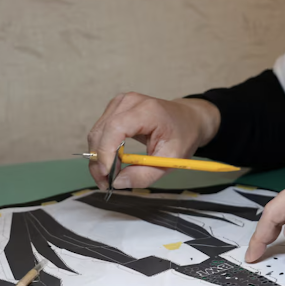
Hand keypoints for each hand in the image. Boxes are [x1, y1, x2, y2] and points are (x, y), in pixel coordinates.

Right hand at [86, 93, 219, 189]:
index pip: (116, 128)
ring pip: (96, 133)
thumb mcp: (171, 160)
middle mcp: (130, 101)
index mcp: (148, 110)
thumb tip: (117, 182)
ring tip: (110, 176)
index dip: (106, 152)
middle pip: (101, 132)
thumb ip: (145, 175)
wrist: (188, 119)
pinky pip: (100, 131)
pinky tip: (112, 162)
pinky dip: (102, 150)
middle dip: (99, 161)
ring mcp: (120, 102)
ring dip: (98, 158)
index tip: (108, 175)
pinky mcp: (115, 108)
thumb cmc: (183, 136)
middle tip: (107, 183)